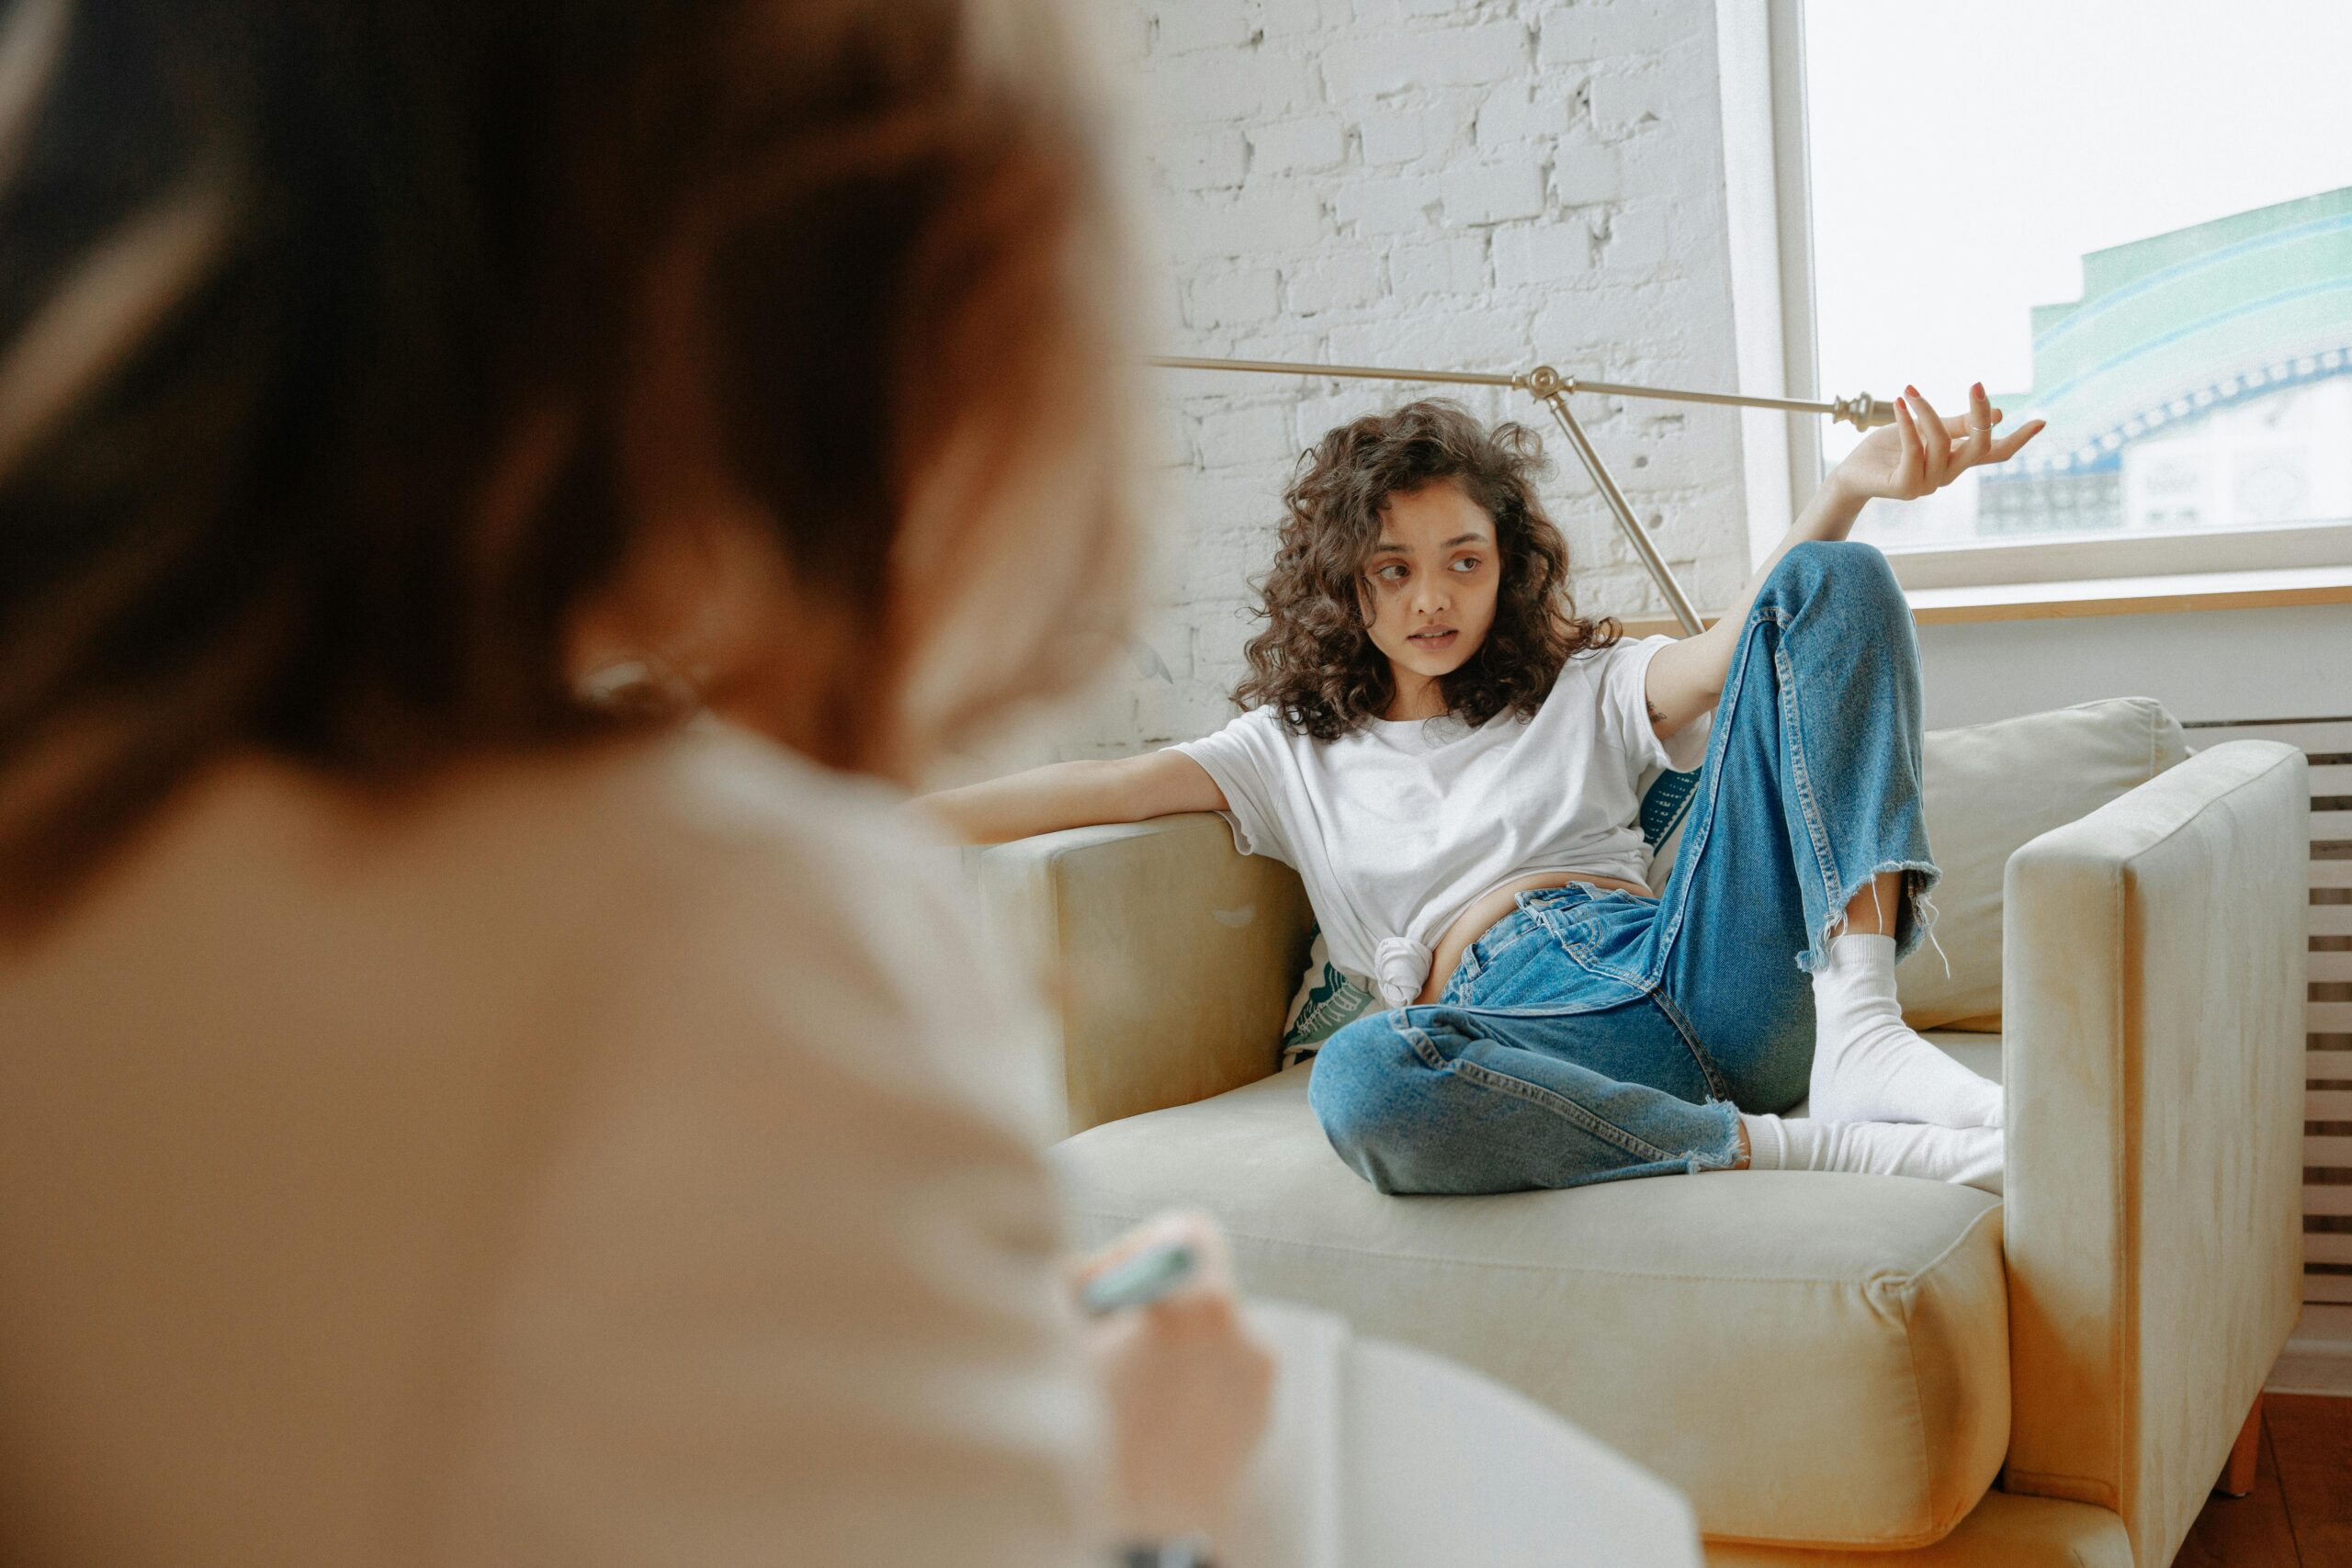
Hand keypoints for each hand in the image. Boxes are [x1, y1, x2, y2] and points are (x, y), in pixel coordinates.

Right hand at [1071, 1210, 1274, 1542]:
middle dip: (1149, 1302)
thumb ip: (1074, 1285)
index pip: (1186, 1229)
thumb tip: (1083, 1269)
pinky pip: (1222, 1374)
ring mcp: (1255, 1379)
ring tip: (1128, 1388)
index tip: (1112, 1288)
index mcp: (1199, 1303)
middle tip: (1109, 1340)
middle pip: (1195, 1281)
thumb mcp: (1060, 1346)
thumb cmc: (1098, 1448)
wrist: (1142, 1535)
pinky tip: (1154, 1416)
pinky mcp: (1259, 1416)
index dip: (1139, 1248)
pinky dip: (1191, 1381)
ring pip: (1208, 1331)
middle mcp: (1241, 1334)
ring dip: (1170, 1343)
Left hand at [1830, 382, 2045, 505]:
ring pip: (1941, 443)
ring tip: (1909, 391)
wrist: (1850, 473)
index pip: (1994, 453)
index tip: (2041, 422)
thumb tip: (1997, 412)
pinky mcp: (1903, 487)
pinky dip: (1908, 423)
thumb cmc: (1887, 449)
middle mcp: (1946, 475)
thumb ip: (1955, 423)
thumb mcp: (1924, 427)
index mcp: (1955, 460)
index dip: (2018, 440)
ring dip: (1926, 412)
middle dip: (1979, 415)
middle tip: (1977, 384)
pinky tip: (1900, 403)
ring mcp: (1927, 485)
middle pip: (1978, 446)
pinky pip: (1913, 449)